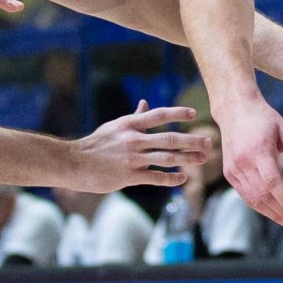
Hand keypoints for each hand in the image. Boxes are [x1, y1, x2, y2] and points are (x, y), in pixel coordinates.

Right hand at [63, 103, 212, 192]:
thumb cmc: (96, 144)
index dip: (177, 113)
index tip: (194, 113)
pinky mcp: (129, 176)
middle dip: (191, 140)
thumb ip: (133, 117)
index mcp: (129, 124)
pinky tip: (183, 178)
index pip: (159, 115)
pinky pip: (156, 177)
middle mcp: (133, 139)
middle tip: (208, 142)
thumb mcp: (114, 127)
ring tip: (202, 159)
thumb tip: (145, 103)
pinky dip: (171, 178)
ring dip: (187, 159)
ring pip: (166, 158)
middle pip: (169, 138)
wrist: (74, 163)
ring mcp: (132, 158)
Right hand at [219, 95, 282, 227]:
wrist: (234, 110)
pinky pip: (245, 196)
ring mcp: (233, 170)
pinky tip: (275, 211)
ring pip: (253, 200)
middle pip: (263, 196)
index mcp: (258, 151)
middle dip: (282, 213)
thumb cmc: (262, 118)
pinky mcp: (229, 174)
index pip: (272, 183)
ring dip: (272, 214)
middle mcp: (243, 163)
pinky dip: (260, 207)